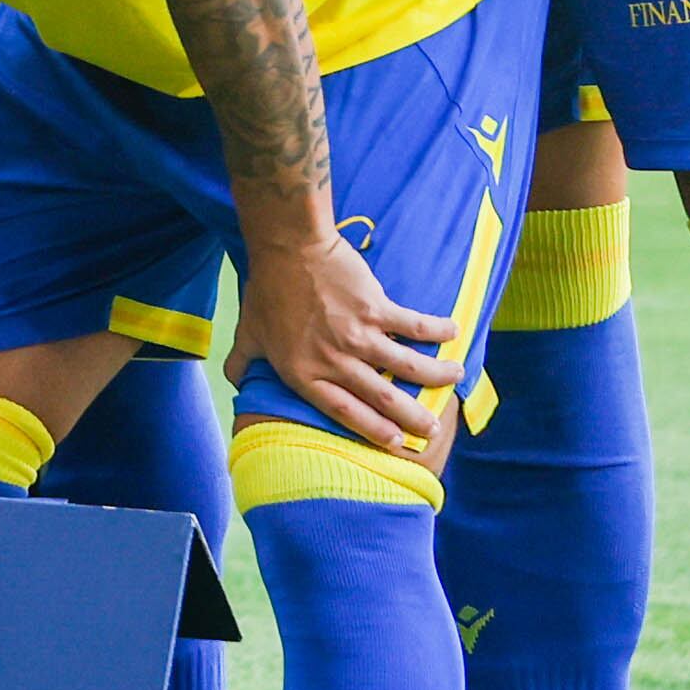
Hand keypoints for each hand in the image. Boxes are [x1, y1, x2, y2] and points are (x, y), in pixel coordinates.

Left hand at [229, 229, 457, 452]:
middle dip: (413, 417)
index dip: (373, 430)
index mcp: (304, 373)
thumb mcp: (248, 333)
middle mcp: (335, 361)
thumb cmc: (267, 290)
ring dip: (436, 375)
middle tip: (433, 429)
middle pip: (382, 398)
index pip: (344, 412)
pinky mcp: (376, 309)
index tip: (396, 442)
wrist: (287, 247)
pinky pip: (414, 326)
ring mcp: (358, 336)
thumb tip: (234, 382)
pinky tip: (453, 333)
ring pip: (407, 366)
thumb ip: (242, 363)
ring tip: (455, 377)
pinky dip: (437, 330)